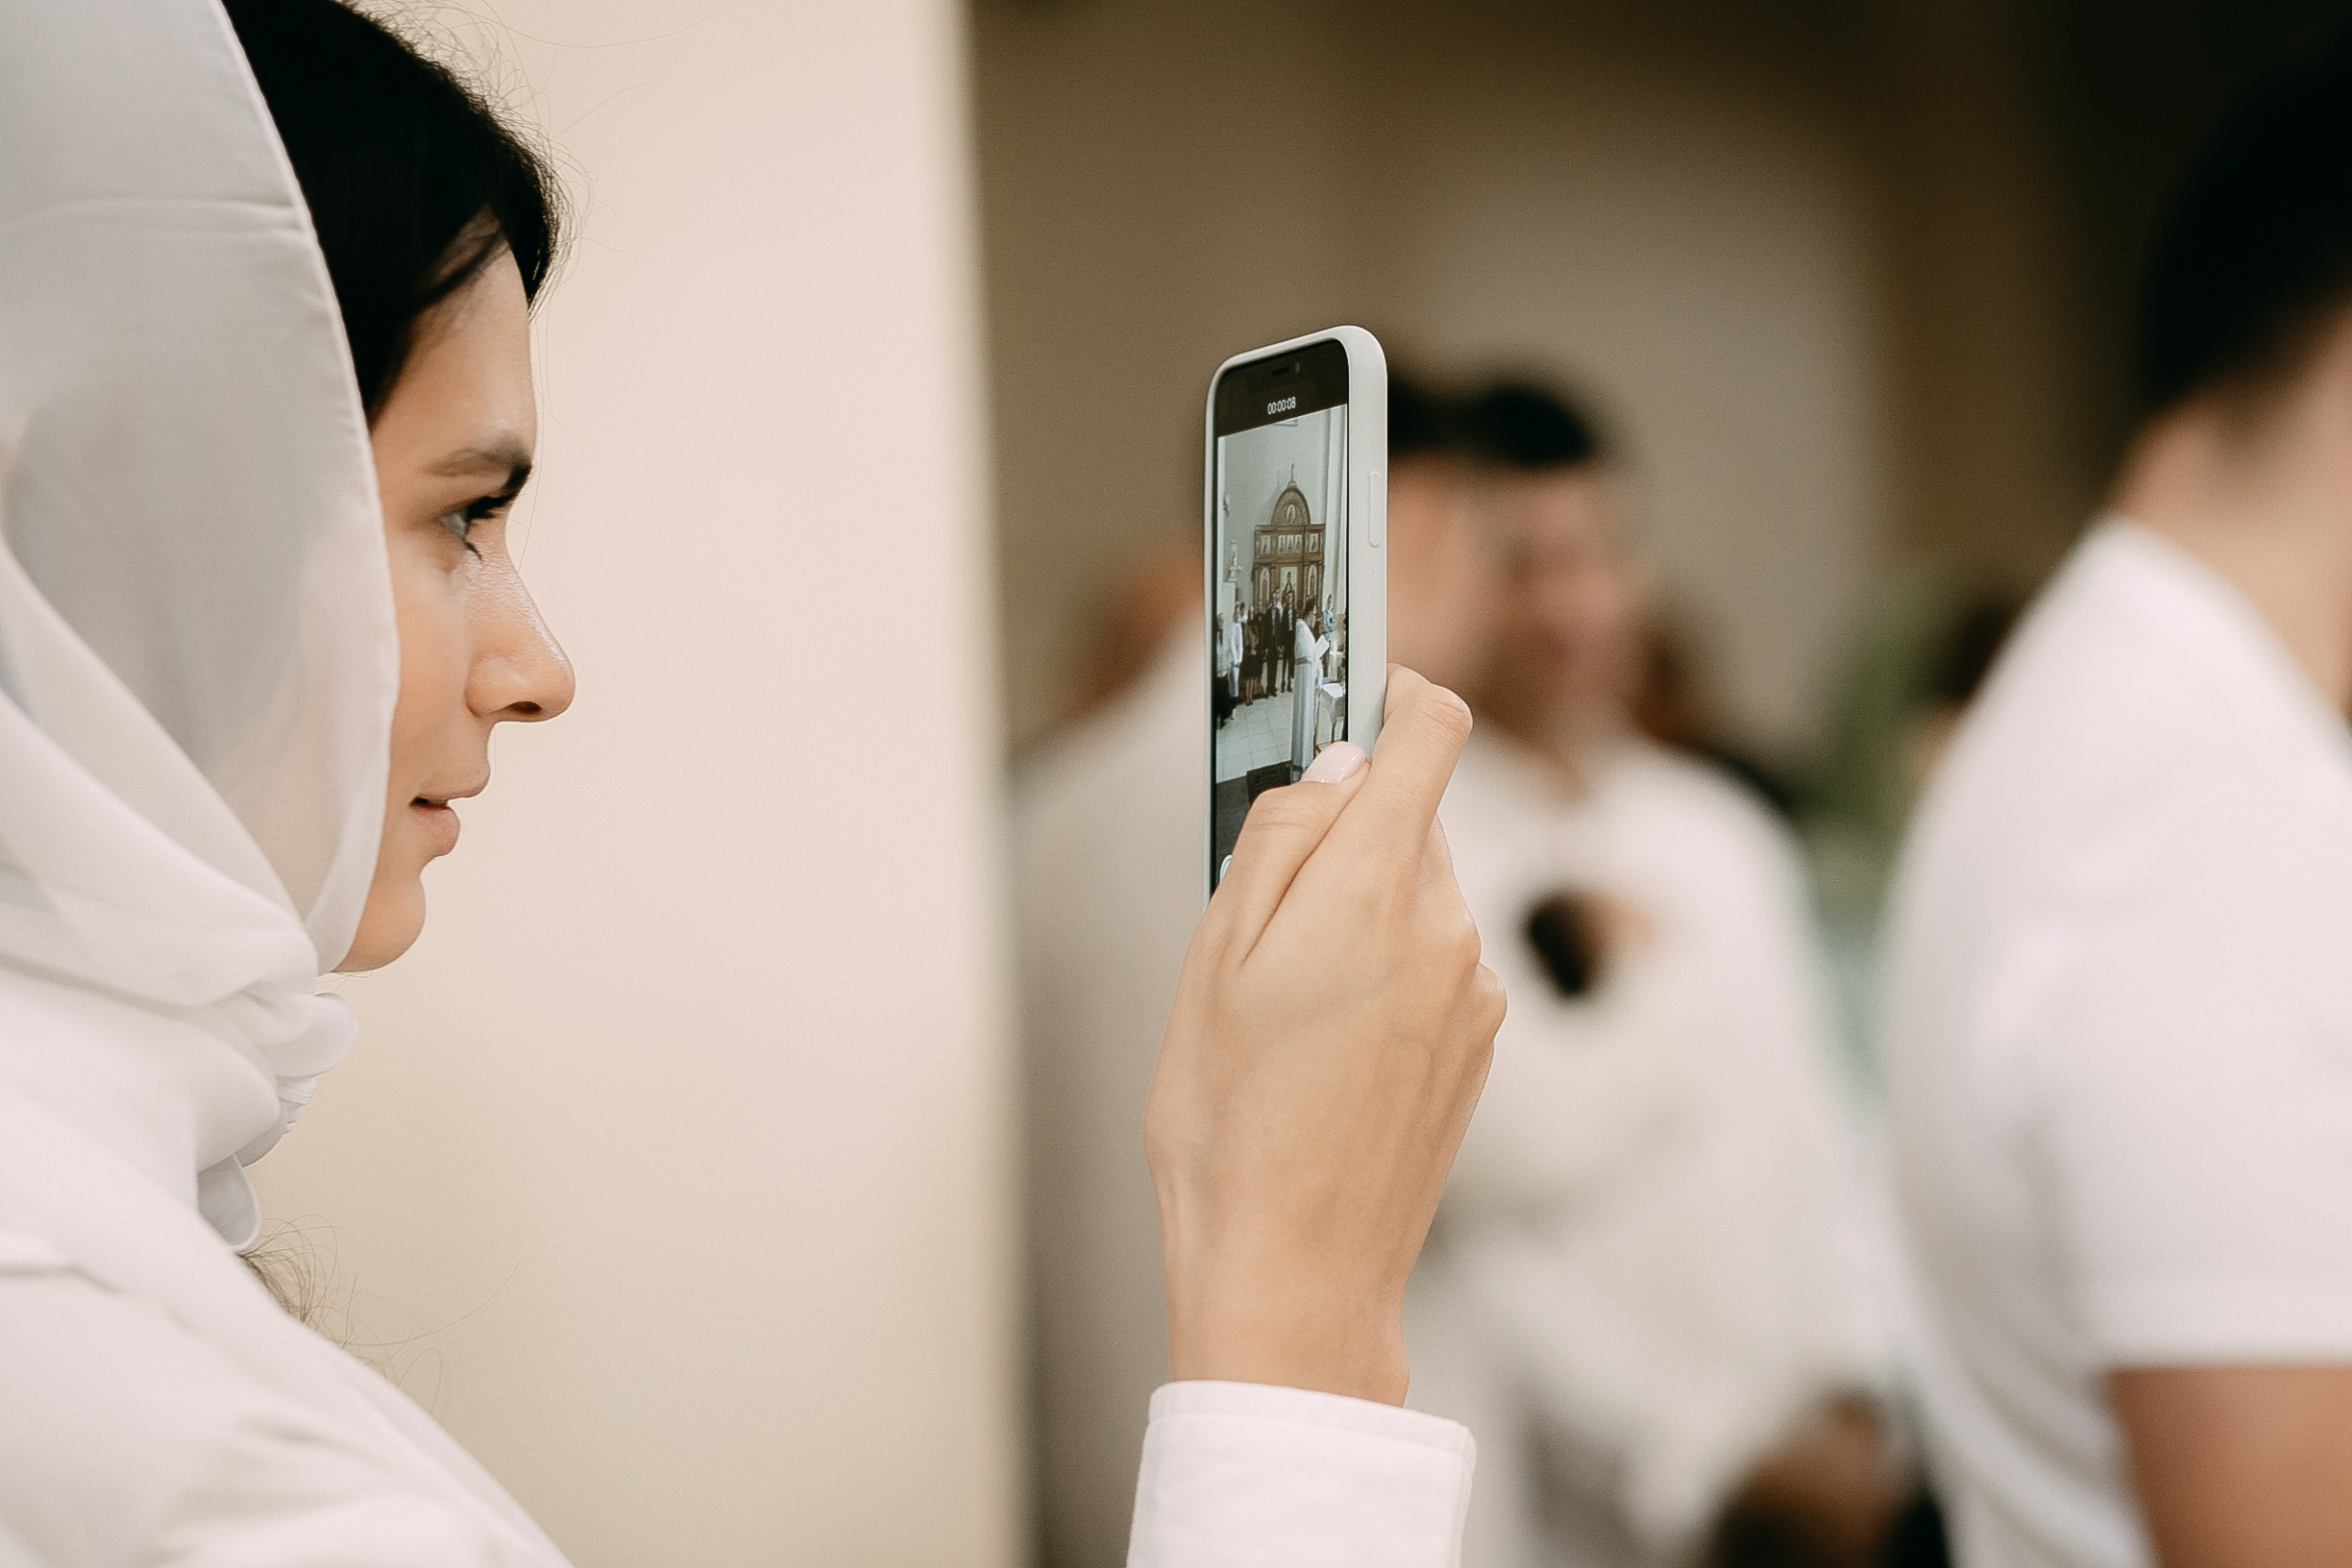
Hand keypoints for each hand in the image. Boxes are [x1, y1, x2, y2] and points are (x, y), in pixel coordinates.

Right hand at [1146, 667, 1504, 1404]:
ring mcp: (1474, 991)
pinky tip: (1325, 1048)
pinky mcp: (1480, 1043)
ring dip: (1360, 913)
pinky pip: (1434, 962)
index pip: (1430, 732)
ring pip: (1417, 895)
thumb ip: (1280, 841)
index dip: (1393, 693)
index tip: (1355, 693)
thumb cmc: (1230, 1124)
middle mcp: (1448, 928)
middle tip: (1262, 912)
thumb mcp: (1212, 961)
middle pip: (1409, 820)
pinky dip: (1386, 972)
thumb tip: (1332, 767)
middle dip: (1344, 834)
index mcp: (1375, 891)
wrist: (1296, 1272)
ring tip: (1284, 1005)